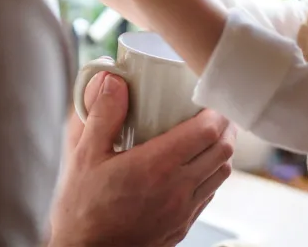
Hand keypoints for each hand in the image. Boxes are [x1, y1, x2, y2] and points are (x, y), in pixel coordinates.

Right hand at [49, 73, 234, 246]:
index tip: (209, 97)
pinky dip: (212, 173)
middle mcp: (177, 189)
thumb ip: (103, 115)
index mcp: (156, 166)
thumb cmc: (83, 209)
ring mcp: (182, 211)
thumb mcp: (85, 156)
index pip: (207, 132)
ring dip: (221, 150)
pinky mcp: (182, 226)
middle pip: (223, 150)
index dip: (216, 111)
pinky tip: (195, 165)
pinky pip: (210, 193)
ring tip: (209, 134)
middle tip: (214, 111)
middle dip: (225, 126)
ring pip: (222, 173)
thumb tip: (114, 80)